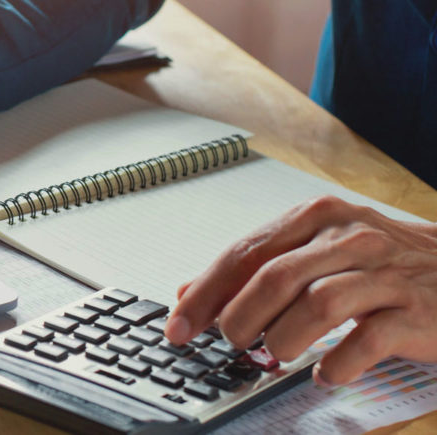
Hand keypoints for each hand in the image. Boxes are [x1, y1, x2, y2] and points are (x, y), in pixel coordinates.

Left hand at [164, 195, 436, 384]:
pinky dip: (338, 363)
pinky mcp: (414, 311)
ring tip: (276, 355)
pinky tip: (327, 374)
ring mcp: (384, 273)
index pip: (245, 253)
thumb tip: (190, 293)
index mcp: (317, 217)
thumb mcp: (319, 249)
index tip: (179, 325)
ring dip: (284, 338)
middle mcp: (348, 237)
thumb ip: (257, 267)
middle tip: (232, 343)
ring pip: (317, 305)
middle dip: (240, 318)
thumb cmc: (384, 262)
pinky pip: (367, 340)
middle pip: (275, 277)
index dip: (205, 292)